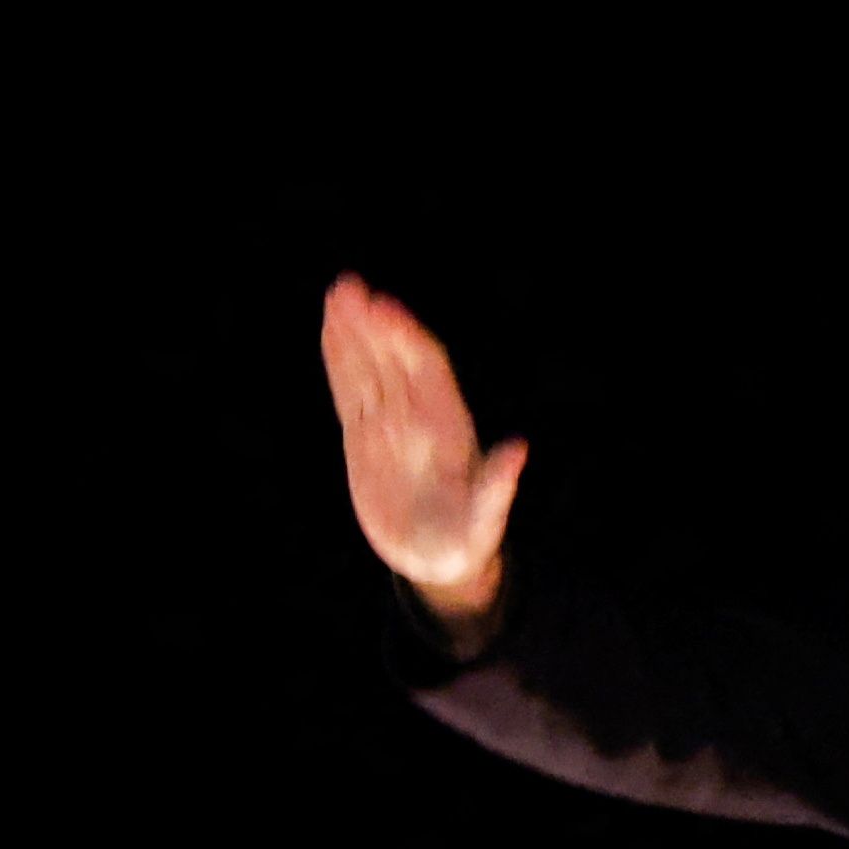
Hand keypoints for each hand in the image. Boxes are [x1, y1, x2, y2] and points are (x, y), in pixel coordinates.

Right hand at [318, 274, 528, 635]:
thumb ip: (497, 488)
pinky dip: (342, 360)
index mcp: (448, 429)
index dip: (408, 341)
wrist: (441, 559)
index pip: (427, 373)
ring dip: (355, 333)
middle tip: (350, 288)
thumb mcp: (483, 523)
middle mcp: (421, 417)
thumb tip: (518, 451)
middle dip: (376, 326)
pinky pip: (353, 390)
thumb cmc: (466, 543)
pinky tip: (330, 330)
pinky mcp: (367, 435)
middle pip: (396, 360)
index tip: (386, 311)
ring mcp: (393, 422)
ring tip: (338, 293)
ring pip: (372, 368)